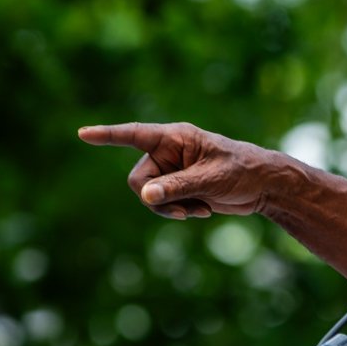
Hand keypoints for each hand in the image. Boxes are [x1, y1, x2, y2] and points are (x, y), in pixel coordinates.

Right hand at [78, 121, 285, 219]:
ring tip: (200, 208)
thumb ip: (178, 187)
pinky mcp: (177, 187)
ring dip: (170, 208)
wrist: (263, 186)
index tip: (83, 134)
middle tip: (187, 207)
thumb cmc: (243, 171)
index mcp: (175, 138)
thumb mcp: (212, 179)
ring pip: (148, 196)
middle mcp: (168, 152)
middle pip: (138, 180)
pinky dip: (179, 211)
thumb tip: (145, 195)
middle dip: (158, 198)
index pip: (134, 135)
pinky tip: (204, 210)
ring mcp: (171, 170)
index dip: (108, 136)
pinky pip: (162, 204)